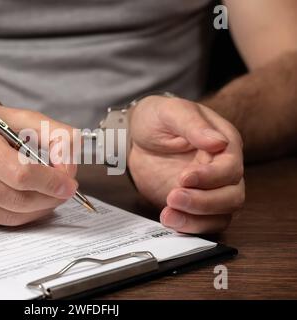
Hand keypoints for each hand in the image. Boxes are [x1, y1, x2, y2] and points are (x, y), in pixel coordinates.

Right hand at [0, 104, 77, 226]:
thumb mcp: (19, 118)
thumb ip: (53, 134)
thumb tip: (70, 163)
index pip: (20, 174)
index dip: (51, 181)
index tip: (70, 181)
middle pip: (19, 199)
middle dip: (51, 196)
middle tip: (66, 188)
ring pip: (13, 216)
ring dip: (41, 207)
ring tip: (50, 192)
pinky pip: (1, 222)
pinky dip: (23, 214)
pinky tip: (29, 199)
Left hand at [128, 95, 244, 233]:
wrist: (134, 135)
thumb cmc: (156, 118)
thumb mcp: (170, 112)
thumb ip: (193, 125)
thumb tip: (219, 142)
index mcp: (223, 144)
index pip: (230, 168)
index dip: (210, 177)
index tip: (184, 178)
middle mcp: (221, 169)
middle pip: (232, 196)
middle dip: (204, 202)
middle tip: (173, 197)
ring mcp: (209, 190)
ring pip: (222, 215)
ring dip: (196, 219)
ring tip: (167, 215)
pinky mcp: (193, 205)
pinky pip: (203, 224)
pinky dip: (189, 226)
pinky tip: (169, 219)